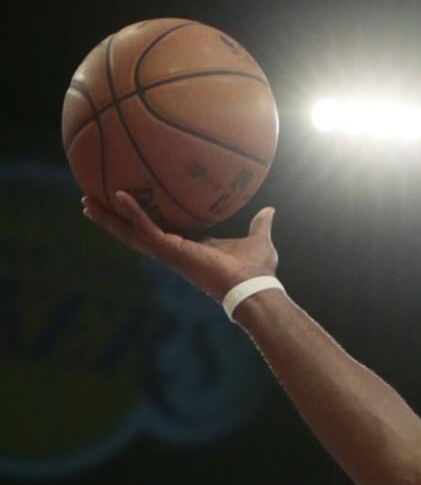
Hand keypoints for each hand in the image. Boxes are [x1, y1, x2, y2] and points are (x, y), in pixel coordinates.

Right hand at [81, 189, 277, 304]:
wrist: (255, 289)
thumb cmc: (257, 271)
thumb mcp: (258, 239)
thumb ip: (260, 225)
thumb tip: (269, 211)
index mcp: (188, 247)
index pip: (158, 231)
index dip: (141, 220)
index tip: (126, 207)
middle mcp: (174, 251)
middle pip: (135, 233)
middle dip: (112, 220)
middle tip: (90, 203)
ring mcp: (170, 253)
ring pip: (131, 233)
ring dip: (109, 218)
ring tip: (86, 201)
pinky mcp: (172, 252)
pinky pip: (146, 229)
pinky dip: (132, 212)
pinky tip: (117, 195)